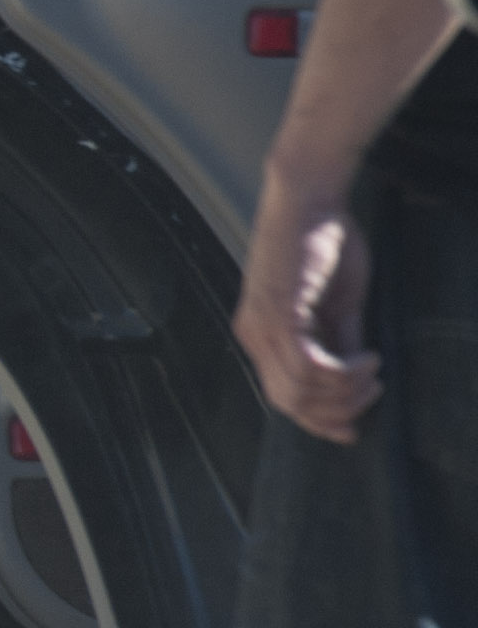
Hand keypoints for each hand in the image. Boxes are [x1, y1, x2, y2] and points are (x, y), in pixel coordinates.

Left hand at [238, 165, 383, 441]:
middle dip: (337, 412)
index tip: (353, 428)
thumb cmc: (324, 246)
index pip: (282, 398)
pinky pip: (309, 366)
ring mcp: (262, 325)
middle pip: (289, 403)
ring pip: (301, 390)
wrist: (310, 199)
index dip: (318, 421)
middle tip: (372, 394)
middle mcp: (253, 335)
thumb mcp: (334, 305)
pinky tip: (367, 358)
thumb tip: (351, 382)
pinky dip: (344, 373)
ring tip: (373, 371)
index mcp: (261, 336)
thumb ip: (338, 341)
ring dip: (347, 392)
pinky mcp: (279, 311)